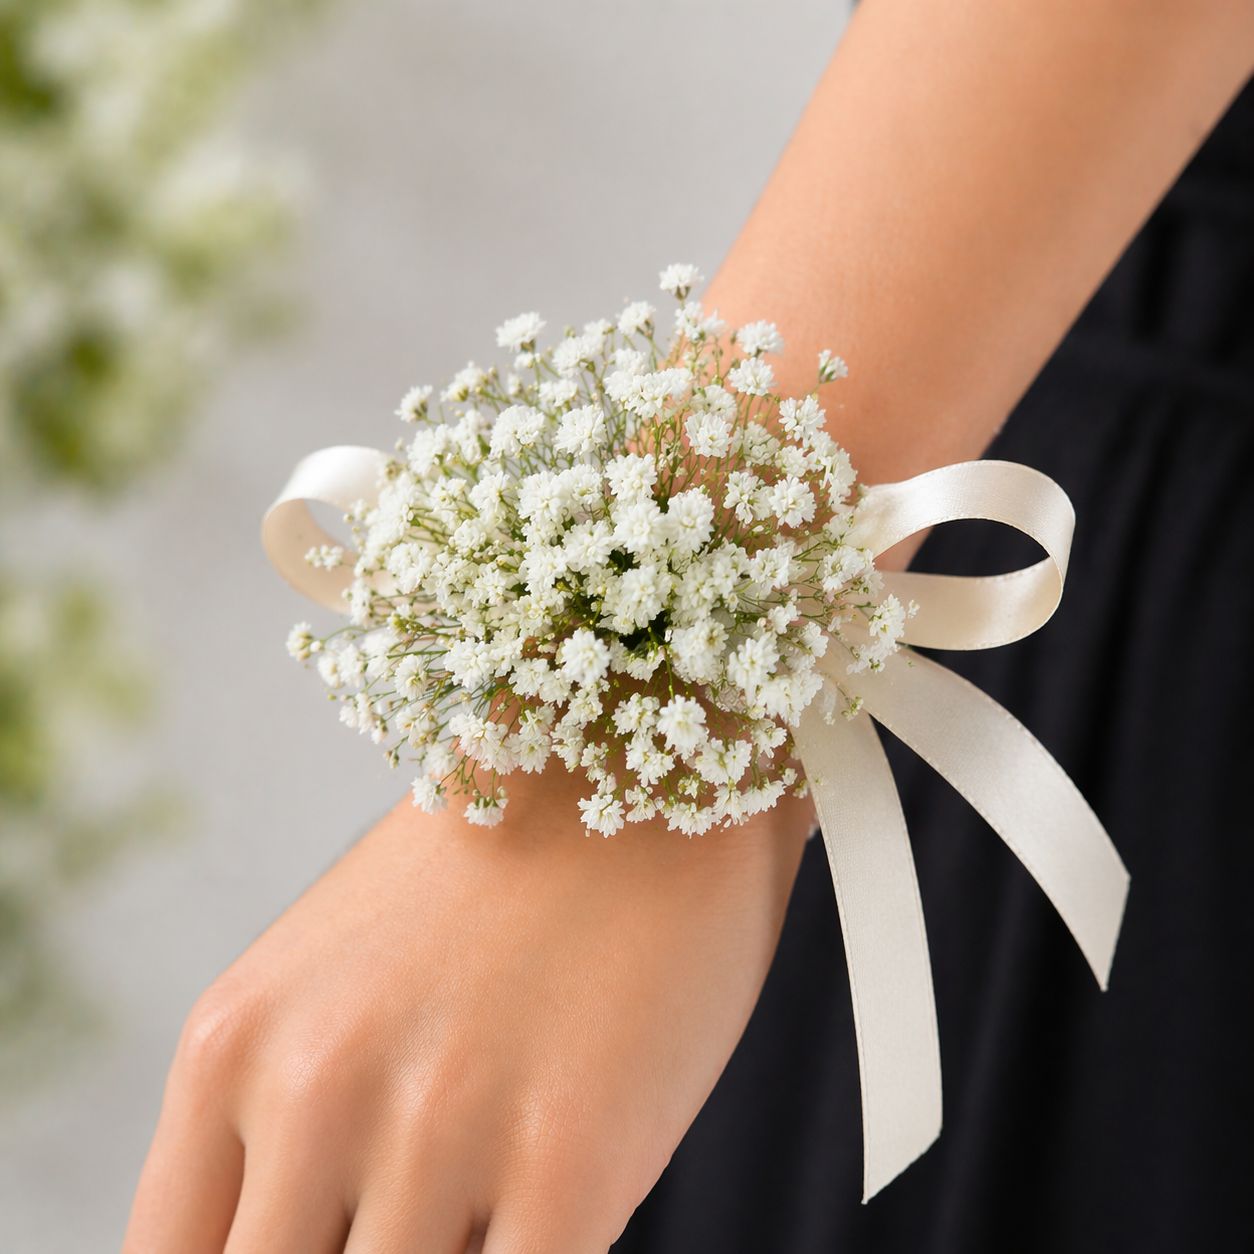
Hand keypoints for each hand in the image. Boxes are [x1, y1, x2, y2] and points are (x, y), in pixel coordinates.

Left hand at [123, 768, 811, 1251]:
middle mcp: (313, 1089)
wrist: (635, 751)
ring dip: (456, 1252)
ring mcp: (439, 1127)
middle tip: (423, 1214)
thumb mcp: (335, 977)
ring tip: (497, 1180)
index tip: (324, 1239)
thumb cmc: (495, 874)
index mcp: (231, 1045)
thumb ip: (286, 1115)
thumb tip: (297, 1237)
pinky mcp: (570, 1155)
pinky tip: (561, 1211)